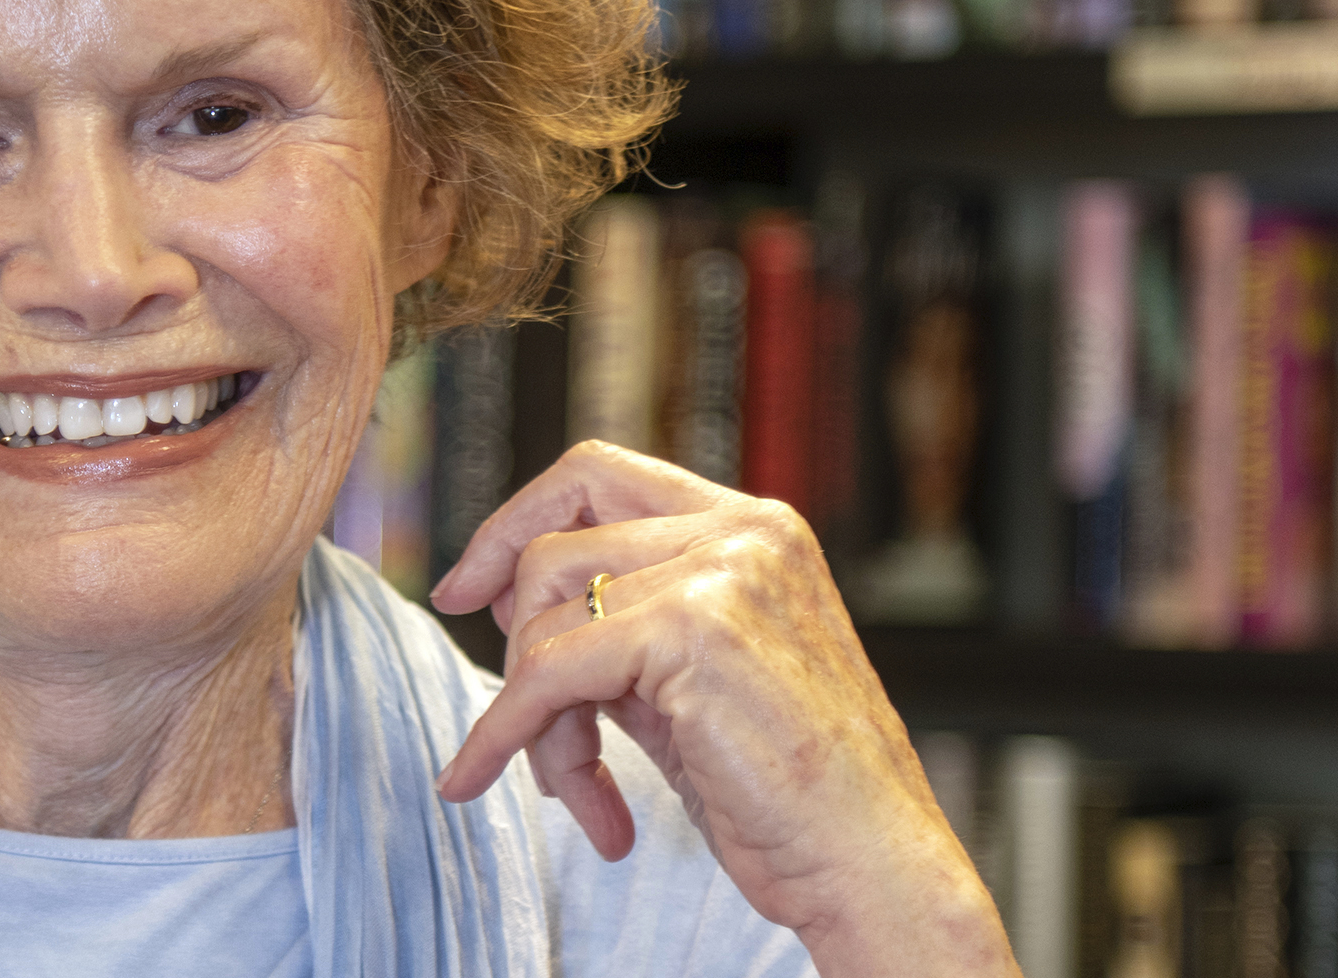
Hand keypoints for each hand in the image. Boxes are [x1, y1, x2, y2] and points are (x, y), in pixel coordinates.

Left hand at [429, 442, 1015, 977]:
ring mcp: (722, 572)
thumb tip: (502, 593)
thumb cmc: (789, 791)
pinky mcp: (692, 630)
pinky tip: (472, 777)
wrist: (873, 864)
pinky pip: (545, 674)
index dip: (514, 523)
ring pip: (542, 617)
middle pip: (553, 547)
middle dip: (519, 646)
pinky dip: (500, 733)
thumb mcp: (689, 679)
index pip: (596, 473)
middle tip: (523, 731)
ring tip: (576, 788)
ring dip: (533, 718)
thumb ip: (616, 621)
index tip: (464, 588)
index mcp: (753, 527)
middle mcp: (743, 531)